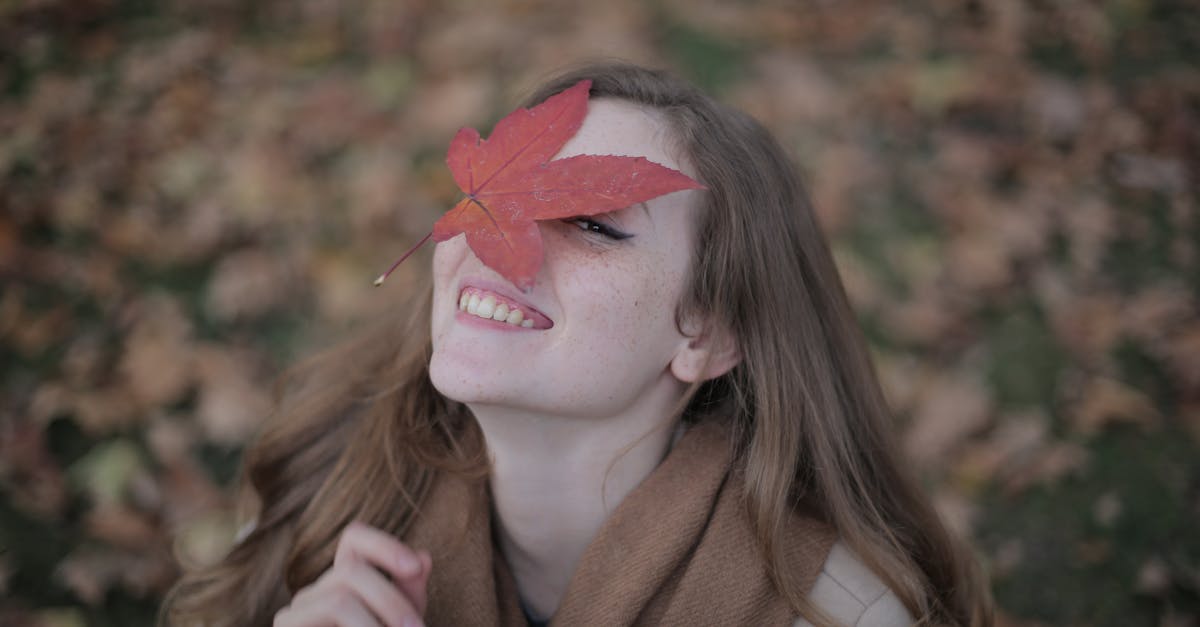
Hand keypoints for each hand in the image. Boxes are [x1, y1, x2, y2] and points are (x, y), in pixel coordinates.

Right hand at [274, 522, 432, 626]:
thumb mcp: (400, 625)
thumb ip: (410, 594)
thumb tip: (424, 557)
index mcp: (343, 582)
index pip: (354, 539)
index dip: (383, 543)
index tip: (416, 566)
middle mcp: (314, 593)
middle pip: (351, 570)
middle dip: (391, 599)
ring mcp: (294, 617)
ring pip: (338, 599)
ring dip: (375, 623)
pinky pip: (322, 621)